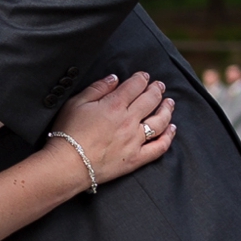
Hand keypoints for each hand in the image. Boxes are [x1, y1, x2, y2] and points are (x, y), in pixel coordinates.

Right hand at [52, 70, 175, 185]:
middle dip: (157, 90)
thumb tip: (114, 79)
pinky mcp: (136, 158)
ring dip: (167, 109)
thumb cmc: (68, 133)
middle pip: (150, 100)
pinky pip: (159, 147)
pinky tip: (172, 129)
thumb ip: (97, 88)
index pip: (135, 86)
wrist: (68, 164)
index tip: (144, 76)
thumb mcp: (76, 103)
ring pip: (159, 121)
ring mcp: (135, 140)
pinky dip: (169, 137)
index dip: (142, 78)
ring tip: (170, 103)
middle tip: (160, 85)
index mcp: (114, 105)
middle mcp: (129, 121)